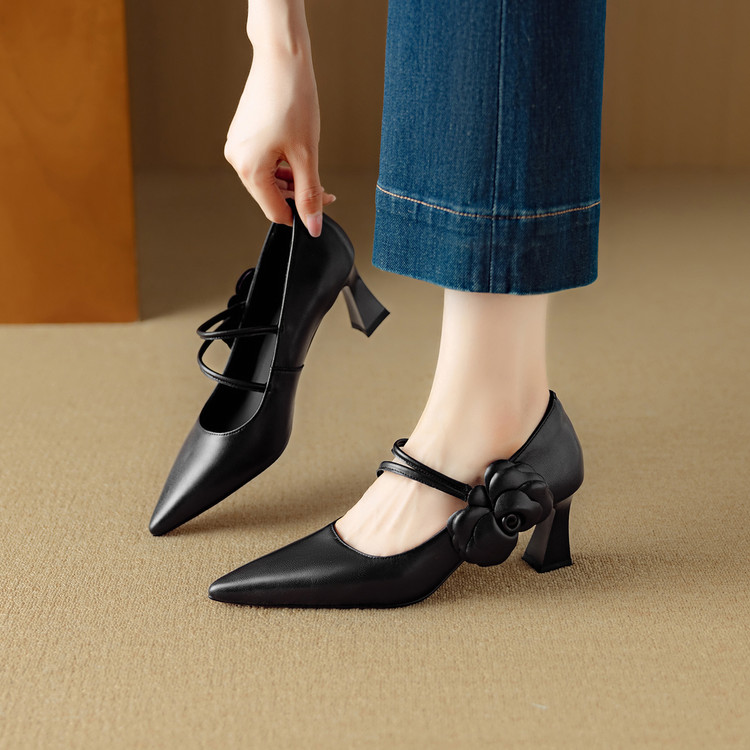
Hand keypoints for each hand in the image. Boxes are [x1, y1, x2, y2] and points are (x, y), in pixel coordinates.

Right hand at [224, 49, 335, 236]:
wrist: (281, 58)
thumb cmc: (293, 100)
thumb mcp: (307, 155)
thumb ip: (310, 194)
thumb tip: (313, 226)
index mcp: (249, 169)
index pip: (276, 211)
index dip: (301, 214)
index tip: (322, 205)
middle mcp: (237, 160)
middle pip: (271, 196)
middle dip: (298, 195)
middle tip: (324, 188)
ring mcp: (238, 147)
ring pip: (268, 180)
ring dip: (292, 181)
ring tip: (311, 166)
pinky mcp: (243, 136)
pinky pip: (263, 162)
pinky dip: (282, 165)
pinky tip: (297, 154)